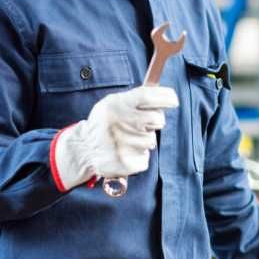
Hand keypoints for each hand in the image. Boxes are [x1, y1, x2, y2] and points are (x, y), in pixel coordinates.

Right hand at [52, 86, 178, 190]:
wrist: (84, 149)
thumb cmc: (105, 123)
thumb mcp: (113, 104)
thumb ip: (134, 99)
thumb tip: (165, 96)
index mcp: (116, 105)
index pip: (147, 96)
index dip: (164, 97)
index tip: (174, 100)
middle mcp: (120, 123)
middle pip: (156, 118)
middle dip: (155, 121)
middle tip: (142, 124)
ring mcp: (123, 144)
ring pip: (151, 140)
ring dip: (144, 140)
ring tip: (127, 140)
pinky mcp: (126, 162)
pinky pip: (145, 158)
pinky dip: (138, 156)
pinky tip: (125, 152)